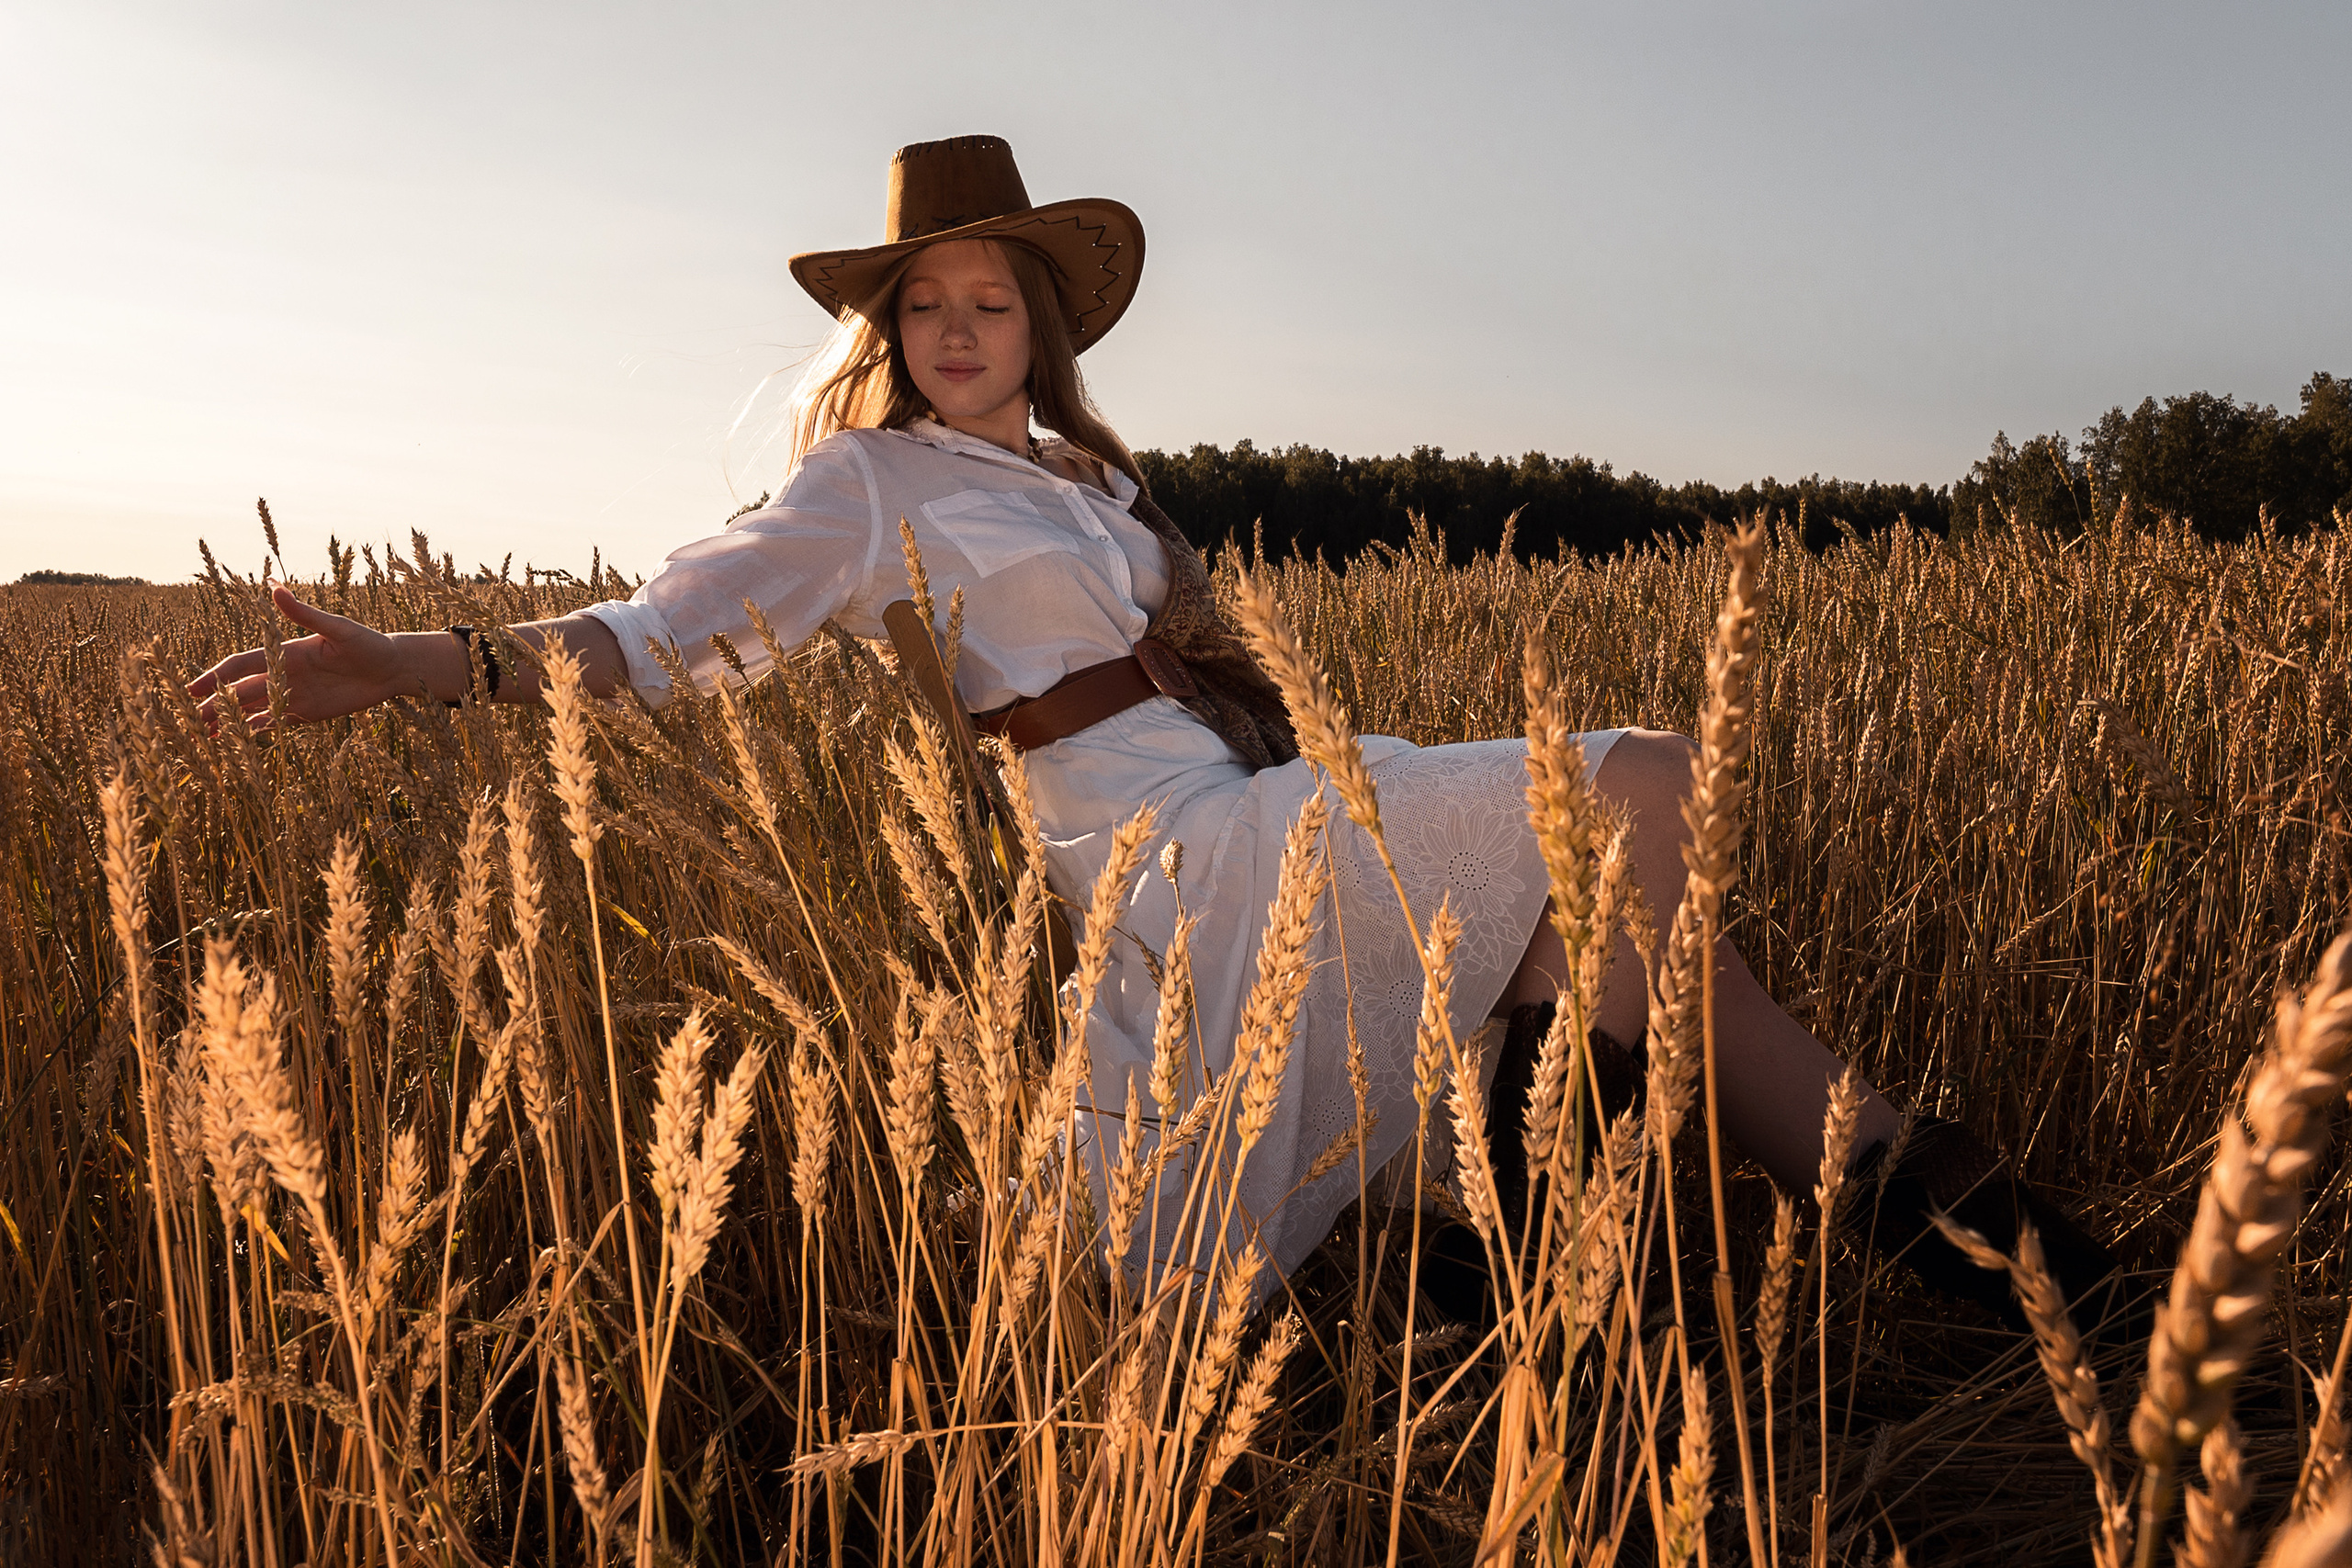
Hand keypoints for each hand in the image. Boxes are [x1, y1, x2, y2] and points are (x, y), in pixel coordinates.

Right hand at [187, 585, 418, 730]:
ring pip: (252, 709)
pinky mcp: (308, 712)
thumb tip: (275, 587)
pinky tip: (237, 741)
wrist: (393, 669)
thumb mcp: (337, 629)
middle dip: (214, 705)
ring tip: (205, 735)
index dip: (215, 676)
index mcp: (285, 652)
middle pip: (239, 691)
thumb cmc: (368, 643)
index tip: (191, 689)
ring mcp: (294, 694)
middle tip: (189, 721)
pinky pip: (276, 723)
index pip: (240, 665)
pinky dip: (255, 730)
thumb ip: (305, 614)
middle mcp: (283, 674)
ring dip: (229, 720)